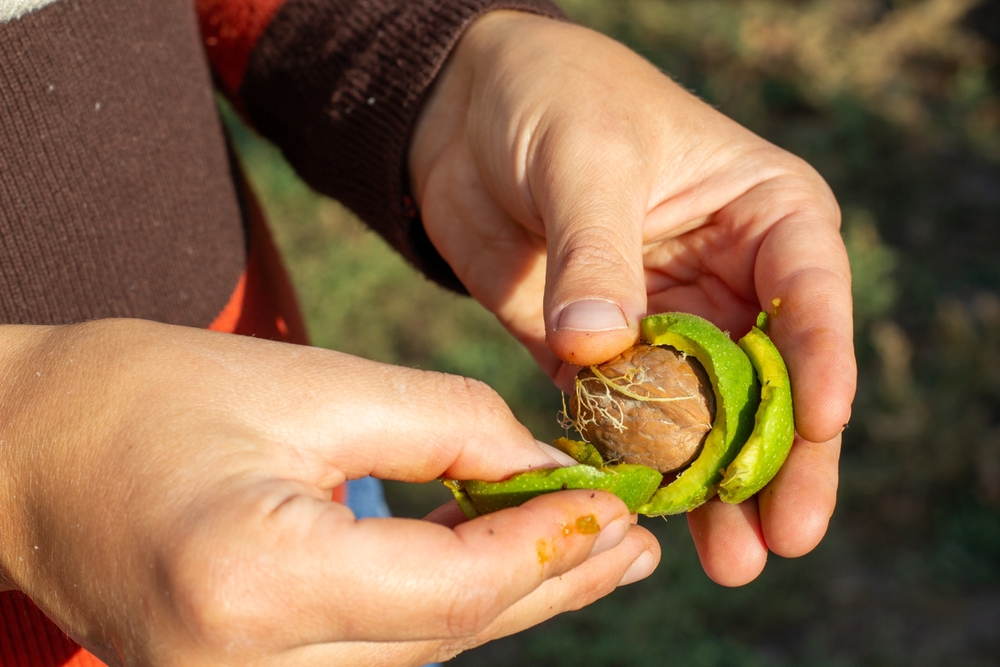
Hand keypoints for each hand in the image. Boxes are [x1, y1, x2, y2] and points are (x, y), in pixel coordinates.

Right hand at [0, 320, 658, 665]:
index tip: (618, 503)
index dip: (552, 545)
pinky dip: (443, 613)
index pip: (455, 588)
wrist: (26, 451)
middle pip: (450, 640)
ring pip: (420, 658)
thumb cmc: (150, 396)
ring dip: (506, 602)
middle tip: (634, 546)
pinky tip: (494, 571)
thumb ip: (444, 424)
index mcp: (259, 582)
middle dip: (551, 585)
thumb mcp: (311, 386)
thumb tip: (544, 466)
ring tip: (588, 553)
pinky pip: (374, 658)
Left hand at [410, 11, 854, 585]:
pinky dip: (634, 464)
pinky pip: (626, 417)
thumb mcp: (585, 158)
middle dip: (777, 459)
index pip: (809, 293)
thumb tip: (600, 348)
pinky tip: (640, 513)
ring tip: (731, 557)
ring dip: (711, 484)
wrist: (463, 113)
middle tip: (786, 536)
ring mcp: (664, 323)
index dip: (820, 361)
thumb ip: (597, 254)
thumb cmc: (550, 99)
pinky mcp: (598, 352)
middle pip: (770, 380)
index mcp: (761, 214)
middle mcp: (726, 279)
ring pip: (703, 417)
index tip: (821, 425)